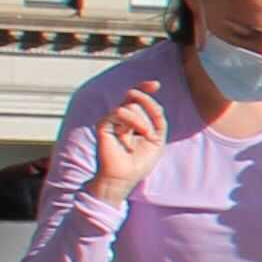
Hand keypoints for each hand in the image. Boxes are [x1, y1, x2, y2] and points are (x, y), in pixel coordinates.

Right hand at [87, 85, 166, 207]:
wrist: (124, 177)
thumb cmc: (139, 162)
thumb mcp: (157, 139)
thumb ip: (158, 121)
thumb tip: (156, 105)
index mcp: (133, 122)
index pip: (136, 100)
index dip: (144, 88)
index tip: (156, 84)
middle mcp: (121, 119)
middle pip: (133, 97)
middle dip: (147, 102)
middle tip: (153, 121)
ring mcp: (111, 121)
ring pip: (130, 105)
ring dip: (144, 121)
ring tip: (147, 136)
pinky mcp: (103, 125)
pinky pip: (119, 112)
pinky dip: (134, 121)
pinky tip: (139, 134)